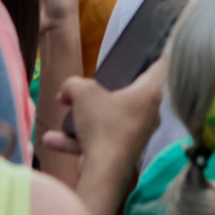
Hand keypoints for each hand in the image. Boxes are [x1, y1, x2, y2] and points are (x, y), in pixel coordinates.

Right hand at [41, 52, 169, 164]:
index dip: (158, 50)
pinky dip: (79, 138)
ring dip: (84, 115)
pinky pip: (100, 138)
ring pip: (110, 117)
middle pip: (131, 91)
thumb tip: (68, 89)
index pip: (162, 65)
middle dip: (105, 87)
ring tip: (62, 107)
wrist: (104, 173)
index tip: (155, 42)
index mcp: (150, 93)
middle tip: (91, 80)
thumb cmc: (102, 124)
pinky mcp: (122, 152)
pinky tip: (52, 139)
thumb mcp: (82, 93)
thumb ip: (73, 84)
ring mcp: (136, 134)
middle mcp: (149, 113)